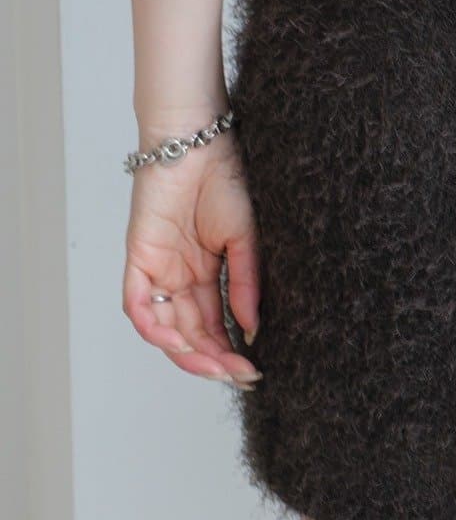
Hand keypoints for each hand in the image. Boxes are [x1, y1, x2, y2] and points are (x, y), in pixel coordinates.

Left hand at [122, 128, 262, 386]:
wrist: (198, 144)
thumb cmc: (226, 180)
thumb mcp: (247, 240)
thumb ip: (246, 285)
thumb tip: (250, 329)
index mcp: (208, 273)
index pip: (216, 325)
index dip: (231, 351)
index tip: (253, 370)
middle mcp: (181, 277)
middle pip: (192, 333)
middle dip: (213, 359)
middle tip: (238, 375)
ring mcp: (159, 270)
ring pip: (165, 327)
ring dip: (188, 351)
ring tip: (215, 364)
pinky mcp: (139, 259)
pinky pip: (139, 305)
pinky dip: (154, 328)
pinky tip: (178, 341)